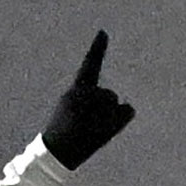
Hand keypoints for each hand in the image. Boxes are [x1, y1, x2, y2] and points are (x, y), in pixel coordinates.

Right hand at [39, 31, 134, 168]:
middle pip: (108, 94)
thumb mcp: (69, 109)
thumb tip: (116, 102)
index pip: (89, 65)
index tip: (104, 32)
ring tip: (91, 130)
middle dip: (102, 108)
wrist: (58, 153)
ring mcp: (99, 109)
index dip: (97, 48)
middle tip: (87, 124)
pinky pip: (127, 111)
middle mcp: (88, 95)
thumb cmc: (63, 132)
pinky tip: (105, 129)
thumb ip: (87, 98)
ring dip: (109, 117)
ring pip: (115, 104)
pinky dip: (121, 119)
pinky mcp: (111, 121)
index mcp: (75, 91)